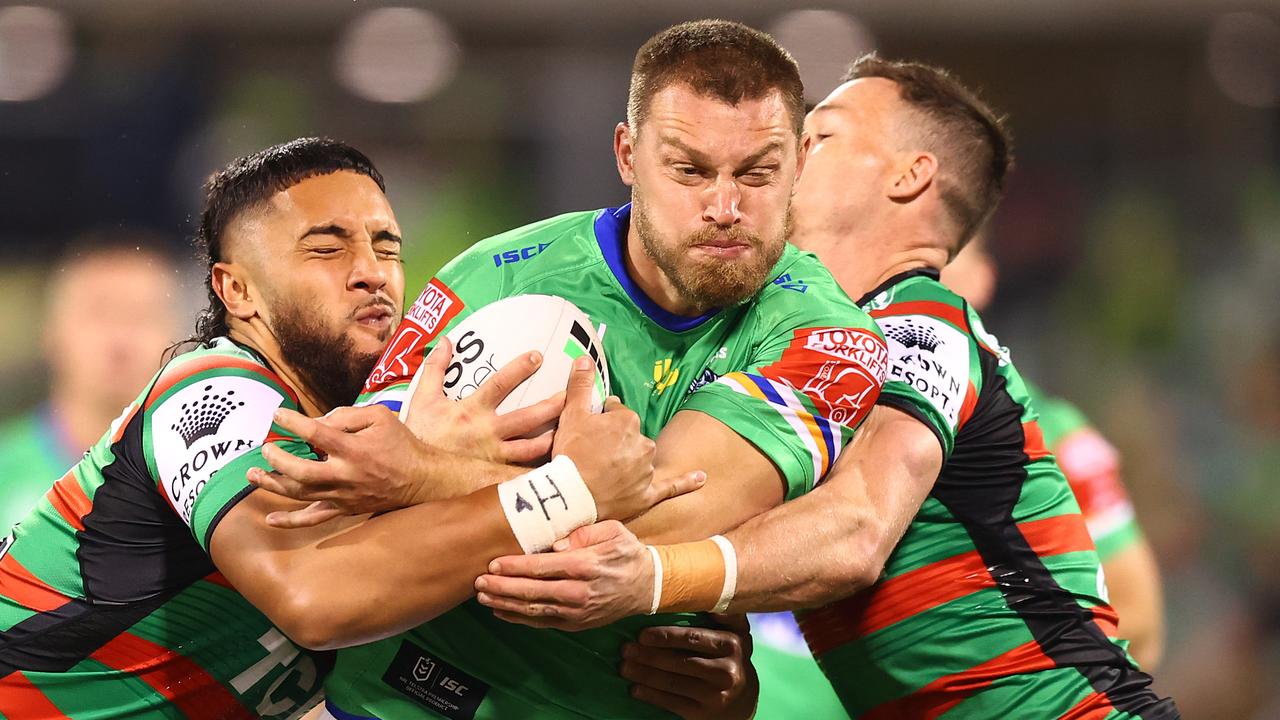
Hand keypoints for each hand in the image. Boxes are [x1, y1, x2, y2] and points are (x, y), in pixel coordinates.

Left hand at [247, 404, 440, 527]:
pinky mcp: (344, 508)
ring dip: (273, 484)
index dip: (291, 422)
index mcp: (354, 449)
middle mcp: (345, 474)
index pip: (314, 433)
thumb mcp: (380, 416)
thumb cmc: (400, 444)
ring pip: (300, 493)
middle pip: (300, 470)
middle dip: (277, 459)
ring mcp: (343, 495)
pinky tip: (271, 519)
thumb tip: (317, 421)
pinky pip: (314, 518)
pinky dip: (291, 521)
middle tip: (266, 448)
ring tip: (253, 474)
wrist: (421, 478)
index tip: (277, 415)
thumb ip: (347, 415)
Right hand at [405, 339, 563, 464]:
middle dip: (551, 406)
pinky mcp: (494, 476)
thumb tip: (445, 341)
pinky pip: (522, 475)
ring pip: (531, 448)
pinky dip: (540, 472)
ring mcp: (493, 456)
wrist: (412, 473)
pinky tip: (559, 468)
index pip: (499, 384)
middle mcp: (486, 432)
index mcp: (471, 410)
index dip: (520, 368)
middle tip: (570, 396)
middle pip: (527, 418)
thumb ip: (435, 369)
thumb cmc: (420, 434)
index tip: (538, 355)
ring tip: (571, 431)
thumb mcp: (423, 398)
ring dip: (552, 439)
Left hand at [475, 520, 651, 629]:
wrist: (647, 586)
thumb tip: (554, 544)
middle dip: (502, 587)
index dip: (515, 567)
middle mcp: (579, 592)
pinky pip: (542, 622)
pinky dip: (519, 619)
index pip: (542, 567)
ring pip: (534, 611)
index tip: (493, 563)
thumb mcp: (613, 531)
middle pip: (533, 591)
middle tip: (478, 582)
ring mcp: (576, 612)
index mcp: (585, 566)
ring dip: (505, 604)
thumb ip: (583, 533)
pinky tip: (501, 612)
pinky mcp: (575, 624)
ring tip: (482, 597)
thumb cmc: (627, 553)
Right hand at [554, 356, 704, 520]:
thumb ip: (581, 385)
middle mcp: (643, 443)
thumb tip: (585, 358)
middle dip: (618, 441)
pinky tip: (700, 478)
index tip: (592, 429)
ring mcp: (646, 470)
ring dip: (631, 461)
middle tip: (596, 452)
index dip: (604, 420)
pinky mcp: (647, 494)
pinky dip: (686, 482)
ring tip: (608, 471)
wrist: (570, 496)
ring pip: (642, 459)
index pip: (618, 413)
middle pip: (631, 436)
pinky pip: (671, 487)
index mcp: (628, 421)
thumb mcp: (572, 414)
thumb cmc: (570, 454)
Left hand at [622, 616, 758, 719]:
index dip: (665, 636)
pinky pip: (673, 703)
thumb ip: (725, 612)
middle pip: (680, 661)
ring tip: (624, 666)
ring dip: (644, 674)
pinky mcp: (705, 715)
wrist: (744, 701)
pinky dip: (651, 696)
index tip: (641, 634)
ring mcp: (717, 695)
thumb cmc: (730, 657)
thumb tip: (705, 585)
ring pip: (673, 682)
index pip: (693, 638)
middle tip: (625, 649)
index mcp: (734, 644)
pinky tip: (635, 689)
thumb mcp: (736, 633)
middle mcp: (728, 670)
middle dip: (648, 655)